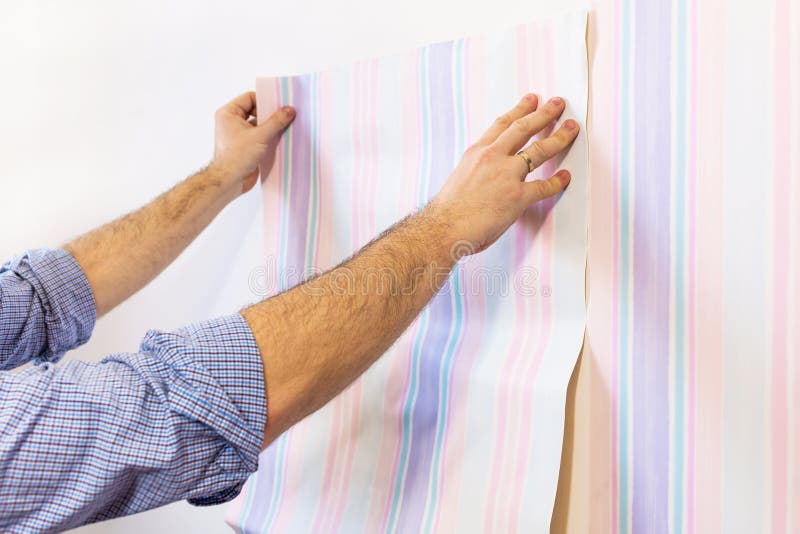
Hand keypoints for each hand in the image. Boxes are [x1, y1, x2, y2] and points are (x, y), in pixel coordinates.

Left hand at [211, 92, 295, 194]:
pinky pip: (260, 136)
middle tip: (285, 115)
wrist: (230, 180)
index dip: (264, 100)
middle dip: (270, 114)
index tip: (279, 104)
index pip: (249, 98)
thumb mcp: (261, 135)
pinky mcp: (246, 146)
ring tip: (285, 127)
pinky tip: (281, 139)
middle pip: (255, 111)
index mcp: (229, 114)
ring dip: (271, 127)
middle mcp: (232, 122)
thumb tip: (288, 110)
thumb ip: (276, 121)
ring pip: (259, 125)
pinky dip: (269, 137)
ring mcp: (239, 135)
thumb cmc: (236, 157)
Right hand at [429, 94, 578, 255]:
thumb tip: (487, 173)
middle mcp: (493, 158)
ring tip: (571, 128)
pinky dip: (558, 182)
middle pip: (524, 128)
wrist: (443, 227)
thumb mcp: (461, 176)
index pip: (502, 124)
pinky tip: (566, 177)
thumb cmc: (449, 209)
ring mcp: (506, 175)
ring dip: (559, 137)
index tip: (531, 100)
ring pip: (539, 150)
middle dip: (544, 113)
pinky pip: (544, 186)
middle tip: (558, 104)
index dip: (520, 109)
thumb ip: (478, 168)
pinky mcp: (517, 196)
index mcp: (477, 152)